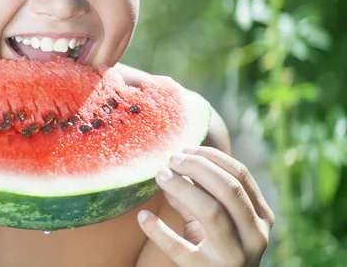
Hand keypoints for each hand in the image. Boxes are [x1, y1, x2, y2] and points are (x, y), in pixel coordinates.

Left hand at [137, 146, 273, 266]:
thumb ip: (200, 193)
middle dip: (197, 167)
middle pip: (229, 189)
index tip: (186, 148)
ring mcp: (234, 257)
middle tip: (171, 159)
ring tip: (159, 176)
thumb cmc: (219, 248)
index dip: (211, 156)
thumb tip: (172, 167)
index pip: (240, 175)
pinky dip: (158, 230)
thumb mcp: (218, 220)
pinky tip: (143, 216)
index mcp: (261, 217)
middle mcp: (255, 237)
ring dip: (182, 188)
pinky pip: (179, 248)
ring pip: (211, 212)